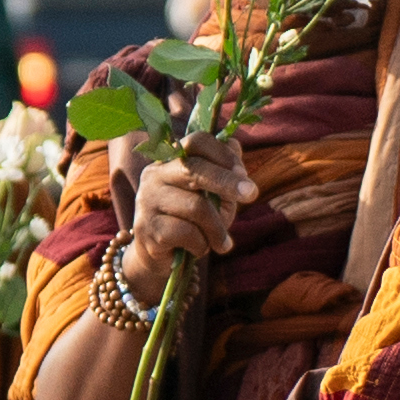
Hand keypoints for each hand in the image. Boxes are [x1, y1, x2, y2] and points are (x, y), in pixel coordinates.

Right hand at [115, 133, 250, 284]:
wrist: (160, 258)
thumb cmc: (191, 222)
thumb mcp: (213, 195)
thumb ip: (223, 171)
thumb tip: (235, 144)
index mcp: (171, 161)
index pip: (196, 142)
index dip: (223, 154)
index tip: (243, 173)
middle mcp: (155, 175)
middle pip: (194, 169)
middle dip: (227, 182)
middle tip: (252, 194)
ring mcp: (148, 200)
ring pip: (196, 207)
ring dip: (217, 229)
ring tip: (222, 243)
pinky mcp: (148, 228)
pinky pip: (186, 232)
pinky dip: (201, 244)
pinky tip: (200, 249)